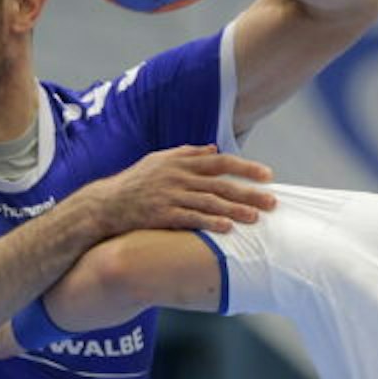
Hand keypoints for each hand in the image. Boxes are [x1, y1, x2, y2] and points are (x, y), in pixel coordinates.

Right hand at [74, 145, 274, 234]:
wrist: (105, 205)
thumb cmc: (134, 183)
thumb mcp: (158, 161)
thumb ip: (186, 154)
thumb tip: (213, 149)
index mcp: (179, 161)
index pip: (220, 162)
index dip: (245, 168)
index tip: (267, 175)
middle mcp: (177, 176)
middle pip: (221, 183)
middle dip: (249, 192)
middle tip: (273, 202)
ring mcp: (169, 195)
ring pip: (210, 202)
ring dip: (235, 210)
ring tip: (256, 218)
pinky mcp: (161, 214)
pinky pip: (191, 218)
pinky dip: (210, 222)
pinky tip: (227, 228)